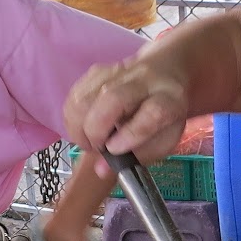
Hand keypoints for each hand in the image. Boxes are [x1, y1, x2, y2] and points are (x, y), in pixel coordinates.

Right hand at [63, 56, 191, 175]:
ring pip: (88, 95)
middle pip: (113, 99)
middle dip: (95, 130)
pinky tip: (81, 128)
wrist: (166, 69)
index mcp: (168, 99)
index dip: (131, 134)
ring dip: (78, 125)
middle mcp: (145, 81)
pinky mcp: (99, 69)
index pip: (152, 113)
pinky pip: (76, 92)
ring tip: (87, 142)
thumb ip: (136, 157)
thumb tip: (101, 170)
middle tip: (95, 149)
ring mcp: (120, 72)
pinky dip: (72, 115)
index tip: (113, 150)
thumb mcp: (164, 140)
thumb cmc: (164, 113)